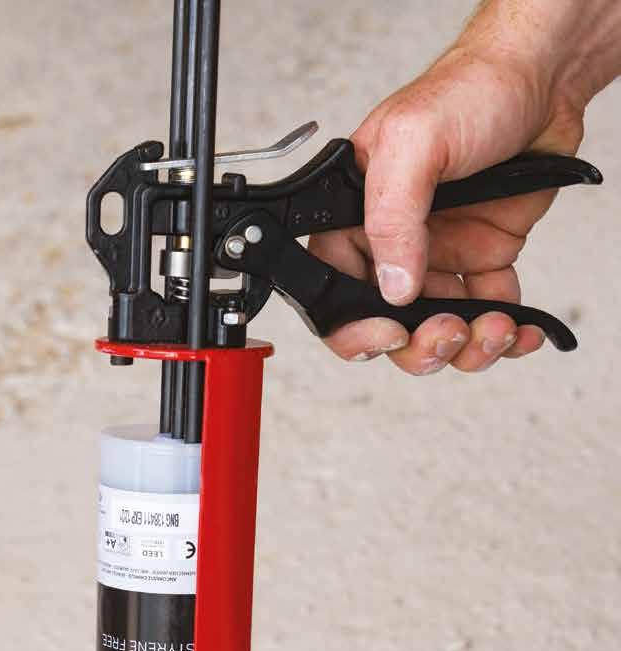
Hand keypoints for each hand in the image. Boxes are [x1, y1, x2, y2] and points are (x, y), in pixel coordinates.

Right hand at [312, 27, 585, 373]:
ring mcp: (437, 254)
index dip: (356, 326)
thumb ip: (393, 217)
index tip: (392, 332)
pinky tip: (518, 327)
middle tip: (449, 333)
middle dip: (419, 344)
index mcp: (356, 215)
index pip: (333, 289)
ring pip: (435, 329)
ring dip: (465, 346)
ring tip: (494, 329)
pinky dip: (503, 331)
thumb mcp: (414, 142)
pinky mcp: (482, 258)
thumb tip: (393, 288)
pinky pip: (483, 311)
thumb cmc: (471, 90)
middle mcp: (393, 241)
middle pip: (386, 324)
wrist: (542, 78)